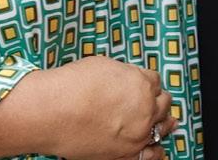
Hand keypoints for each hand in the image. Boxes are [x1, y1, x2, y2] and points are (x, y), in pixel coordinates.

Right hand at [37, 56, 176, 159]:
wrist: (51, 113)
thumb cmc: (71, 87)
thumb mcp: (104, 66)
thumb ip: (125, 74)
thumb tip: (128, 79)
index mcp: (142, 84)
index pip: (155, 81)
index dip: (147, 81)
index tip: (144, 84)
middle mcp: (145, 109)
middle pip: (163, 103)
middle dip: (157, 99)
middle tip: (152, 100)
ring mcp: (138, 134)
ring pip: (162, 128)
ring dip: (163, 122)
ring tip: (166, 122)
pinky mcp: (127, 153)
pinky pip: (152, 154)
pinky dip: (156, 150)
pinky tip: (158, 147)